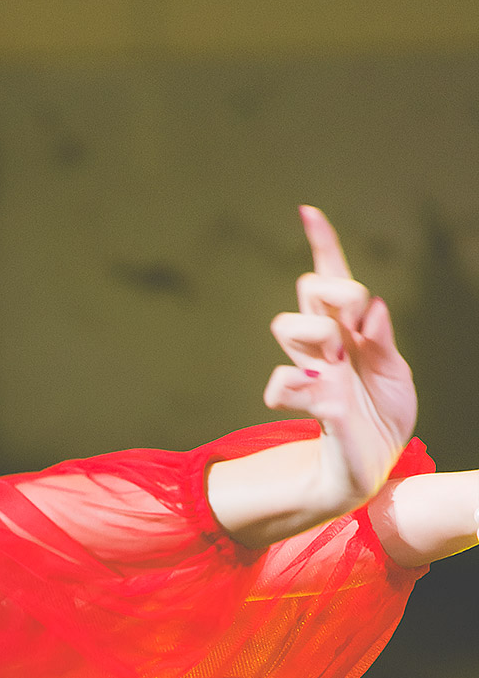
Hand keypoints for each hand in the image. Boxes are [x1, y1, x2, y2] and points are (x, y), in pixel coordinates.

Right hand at [263, 206, 416, 513]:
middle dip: (333, 295)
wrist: (373, 465)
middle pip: (308, 290)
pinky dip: (298, 387)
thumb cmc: (383, 416)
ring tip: (337, 365)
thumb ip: (383, 341)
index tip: (307, 212)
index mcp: (351, 330)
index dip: (321, 244)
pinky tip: (323, 399)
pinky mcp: (302, 401)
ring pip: (287, 324)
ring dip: (315, 336)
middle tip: (354, 331)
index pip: (332, 278)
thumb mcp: (397, 374)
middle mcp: (327, 344)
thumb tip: (370, 308)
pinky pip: (280, 381)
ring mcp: (312, 370)